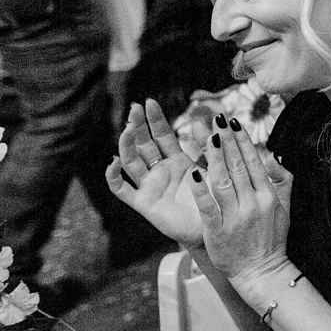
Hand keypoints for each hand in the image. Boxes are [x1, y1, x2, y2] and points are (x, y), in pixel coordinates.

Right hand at [105, 99, 201, 244]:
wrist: (214, 229)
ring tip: (128, 130)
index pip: (161, 135)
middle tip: (134, 108)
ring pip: (131, 162)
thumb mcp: (214, 169)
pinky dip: (114, 176)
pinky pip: (122, 189)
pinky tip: (114, 163)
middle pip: (143, 144)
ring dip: (126, 146)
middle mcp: (159, 171)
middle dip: (138, 126)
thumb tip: (205, 120)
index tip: (148, 101)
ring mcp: (149, 186)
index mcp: (177, 161)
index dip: (154, 119)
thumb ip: (208, 147)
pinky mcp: (143, 203)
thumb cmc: (216, 200)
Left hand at [191, 114, 294, 290]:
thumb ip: (282, 181)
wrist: (262, 272)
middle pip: (237, 166)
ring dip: (214, 158)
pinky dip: (200, 189)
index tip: (233, 123)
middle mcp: (253, 203)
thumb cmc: (272, 240)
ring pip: (223, 181)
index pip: (254, 162)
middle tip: (217, 119)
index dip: (242, 141)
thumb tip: (274, 157)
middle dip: (227, 141)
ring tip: (206, 137)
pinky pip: (208, 206)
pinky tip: (194, 172)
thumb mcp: (285, 209)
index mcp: (268, 196)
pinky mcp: (218, 231)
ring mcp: (236, 217)